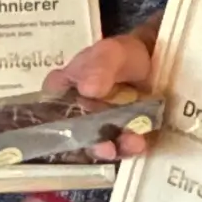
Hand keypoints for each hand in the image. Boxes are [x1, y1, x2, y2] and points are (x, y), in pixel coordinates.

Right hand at [43, 33, 153, 160]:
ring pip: (95, 144)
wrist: (155, 62)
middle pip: (72, 134)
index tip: (66, 133)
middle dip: (88, 143)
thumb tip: (86, 88)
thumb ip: (100, 67)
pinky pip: (118, 148)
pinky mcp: (118, 137)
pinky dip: (127, 148)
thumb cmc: (124, 54)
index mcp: (62, 90)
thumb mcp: (111, 53)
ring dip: (112, 148)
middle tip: (105, 146)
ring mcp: (96, 127)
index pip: (46, 109)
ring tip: (131, 142)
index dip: (52, 125)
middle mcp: (74, 113)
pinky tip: (139, 141)